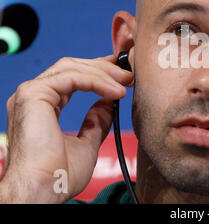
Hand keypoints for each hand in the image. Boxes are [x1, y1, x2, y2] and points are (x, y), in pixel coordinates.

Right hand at [0, 55, 132, 202]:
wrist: (44, 190)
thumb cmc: (60, 175)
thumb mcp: (87, 143)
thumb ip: (96, 121)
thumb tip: (107, 103)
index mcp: (42, 107)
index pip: (71, 77)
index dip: (98, 72)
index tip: (121, 74)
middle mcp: (34, 97)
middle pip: (72, 67)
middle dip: (104, 68)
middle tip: (128, 74)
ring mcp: (31, 93)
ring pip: (72, 68)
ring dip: (104, 73)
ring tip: (126, 82)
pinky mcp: (34, 93)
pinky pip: (72, 77)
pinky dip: (97, 81)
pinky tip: (115, 91)